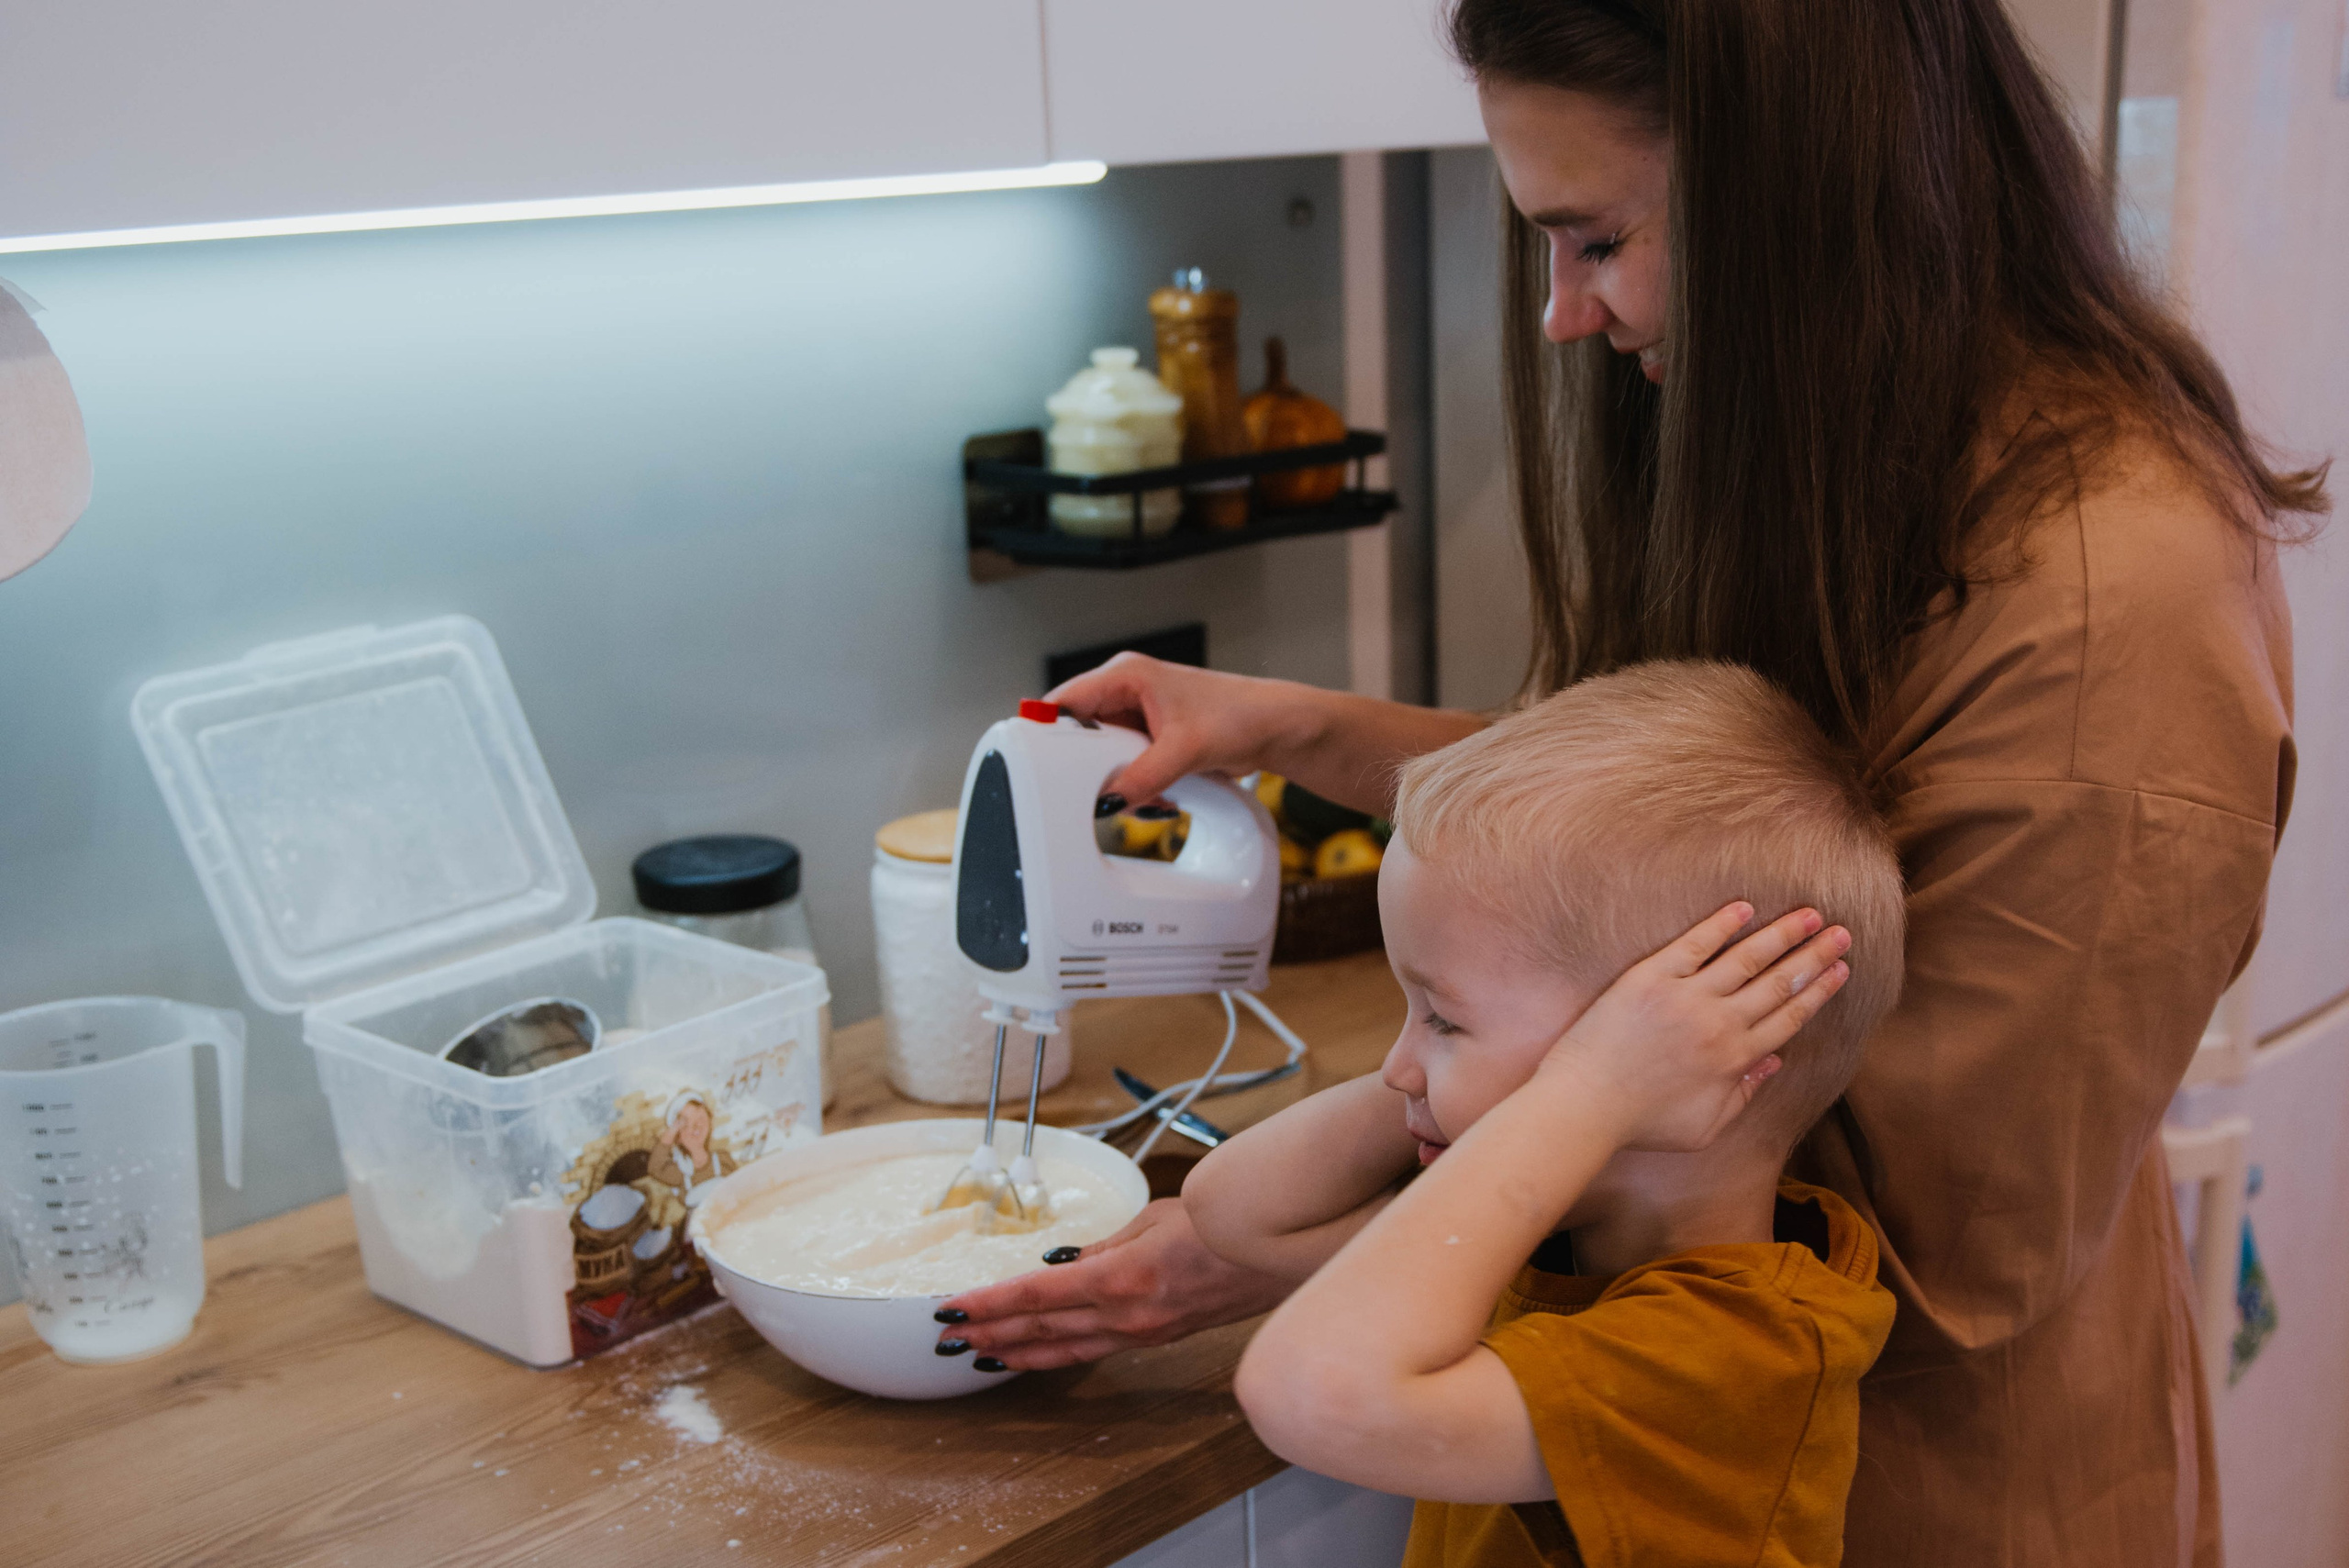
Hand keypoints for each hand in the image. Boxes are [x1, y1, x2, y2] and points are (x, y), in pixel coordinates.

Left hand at [933, 1198, 1293, 1369]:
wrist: (1279, 1247)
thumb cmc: (1221, 1220)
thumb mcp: (1151, 1218)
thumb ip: (1102, 1244)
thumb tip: (1061, 1261)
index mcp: (1120, 1277)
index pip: (1036, 1294)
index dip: (989, 1304)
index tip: (952, 1308)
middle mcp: (1126, 1314)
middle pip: (1041, 1329)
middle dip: (990, 1333)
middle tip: (946, 1338)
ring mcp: (1142, 1333)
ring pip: (1063, 1350)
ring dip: (1016, 1353)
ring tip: (977, 1355)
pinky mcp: (1156, 1338)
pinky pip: (1093, 1351)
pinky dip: (1055, 1355)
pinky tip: (1033, 1355)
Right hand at [1045, 654, 1317, 806]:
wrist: (1275, 728)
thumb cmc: (1240, 715)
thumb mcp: (1185, 750)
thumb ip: (1141, 778)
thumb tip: (1108, 801)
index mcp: (1126, 675)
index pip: (1065, 701)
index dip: (1046, 731)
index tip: (1036, 765)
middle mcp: (1126, 691)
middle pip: (1079, 732)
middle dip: (1088, 765)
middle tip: (1101, 788)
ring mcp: (1137, 716)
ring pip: (1101, 754)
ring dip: (1115, 778)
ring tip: (1145, 789)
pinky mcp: (1150, 739)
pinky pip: (1123, 765)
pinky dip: (1134, 784)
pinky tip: (1156, 793)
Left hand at [1545, 902, 1851, 1151]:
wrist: (1585, 1105)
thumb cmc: (1642, 1123)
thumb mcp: (1706, 1126)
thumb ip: (1744, 1094)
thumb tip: (1773, 1061)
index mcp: (1735, 1059)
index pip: (1790, 1016)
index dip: (1819, 990)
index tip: (1841, 968)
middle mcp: (1719, 1023)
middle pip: (1779, 982)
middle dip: (1814, 955)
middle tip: (1842, 932)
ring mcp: (1685, 997)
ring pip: (1746, 957)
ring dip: (1782, 933)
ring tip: (1810, 913)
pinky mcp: (1650, 978)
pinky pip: (1693, 944)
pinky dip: (1720, 924)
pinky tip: (1744, 907)